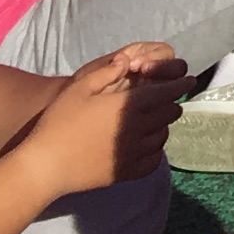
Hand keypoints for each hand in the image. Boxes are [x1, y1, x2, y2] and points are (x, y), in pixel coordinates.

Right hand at [24, 42, 188, 195]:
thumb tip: (127, 61)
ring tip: (152, 121)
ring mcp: (134, 153)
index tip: (188, 80)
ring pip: (163, 135)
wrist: (45, 166)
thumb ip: (107, 72)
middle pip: (170, 113)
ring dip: (161, 125)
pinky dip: (154, 150)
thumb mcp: (79, 88)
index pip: (167, 92)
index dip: (180, 84)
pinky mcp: (127, 173)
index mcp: (129, 106)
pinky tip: (144, 145)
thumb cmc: (59, 122)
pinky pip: (154, 160)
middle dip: (170, 102)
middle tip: (163, 99)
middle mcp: (138, 129)